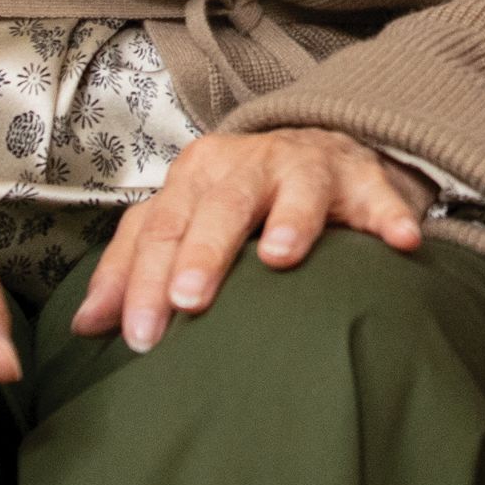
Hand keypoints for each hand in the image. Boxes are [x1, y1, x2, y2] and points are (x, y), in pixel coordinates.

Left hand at [72, 125, 428, 351]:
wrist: (315, 148)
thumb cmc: (236, 198)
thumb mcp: (179, 220)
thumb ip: (132, 266)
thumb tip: (86, 325)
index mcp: (195, 177)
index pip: (159, 228)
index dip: (142, 281)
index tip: (137, 336)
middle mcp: (247, 165)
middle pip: (220, 207)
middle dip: (203, 253)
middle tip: (189, 300)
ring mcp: (308, 168)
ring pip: (295, 189)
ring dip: (289, 219)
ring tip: (281, 256)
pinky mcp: (362, 179)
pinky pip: (378, 198)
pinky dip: (388, 216)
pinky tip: (398, 243)